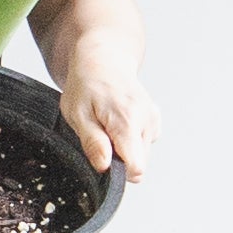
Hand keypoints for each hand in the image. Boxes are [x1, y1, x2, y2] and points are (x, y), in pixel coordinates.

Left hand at [56, 51, 155, 181]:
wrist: (103, 61)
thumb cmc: (86, 85)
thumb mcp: (77, 114)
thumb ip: (93, 143)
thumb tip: (104, 167)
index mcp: (128, 120)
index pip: (136, 167)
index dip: (117, 171)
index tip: (102, 158)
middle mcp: (147, 121)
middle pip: (138, 164)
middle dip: (118, 159)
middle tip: (99, 136)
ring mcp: (153, 120)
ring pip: (141, 155)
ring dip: (122, 149)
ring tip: (107, 126)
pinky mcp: (155, 121)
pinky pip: (143, 144)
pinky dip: (129, 140)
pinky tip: (117, 123)